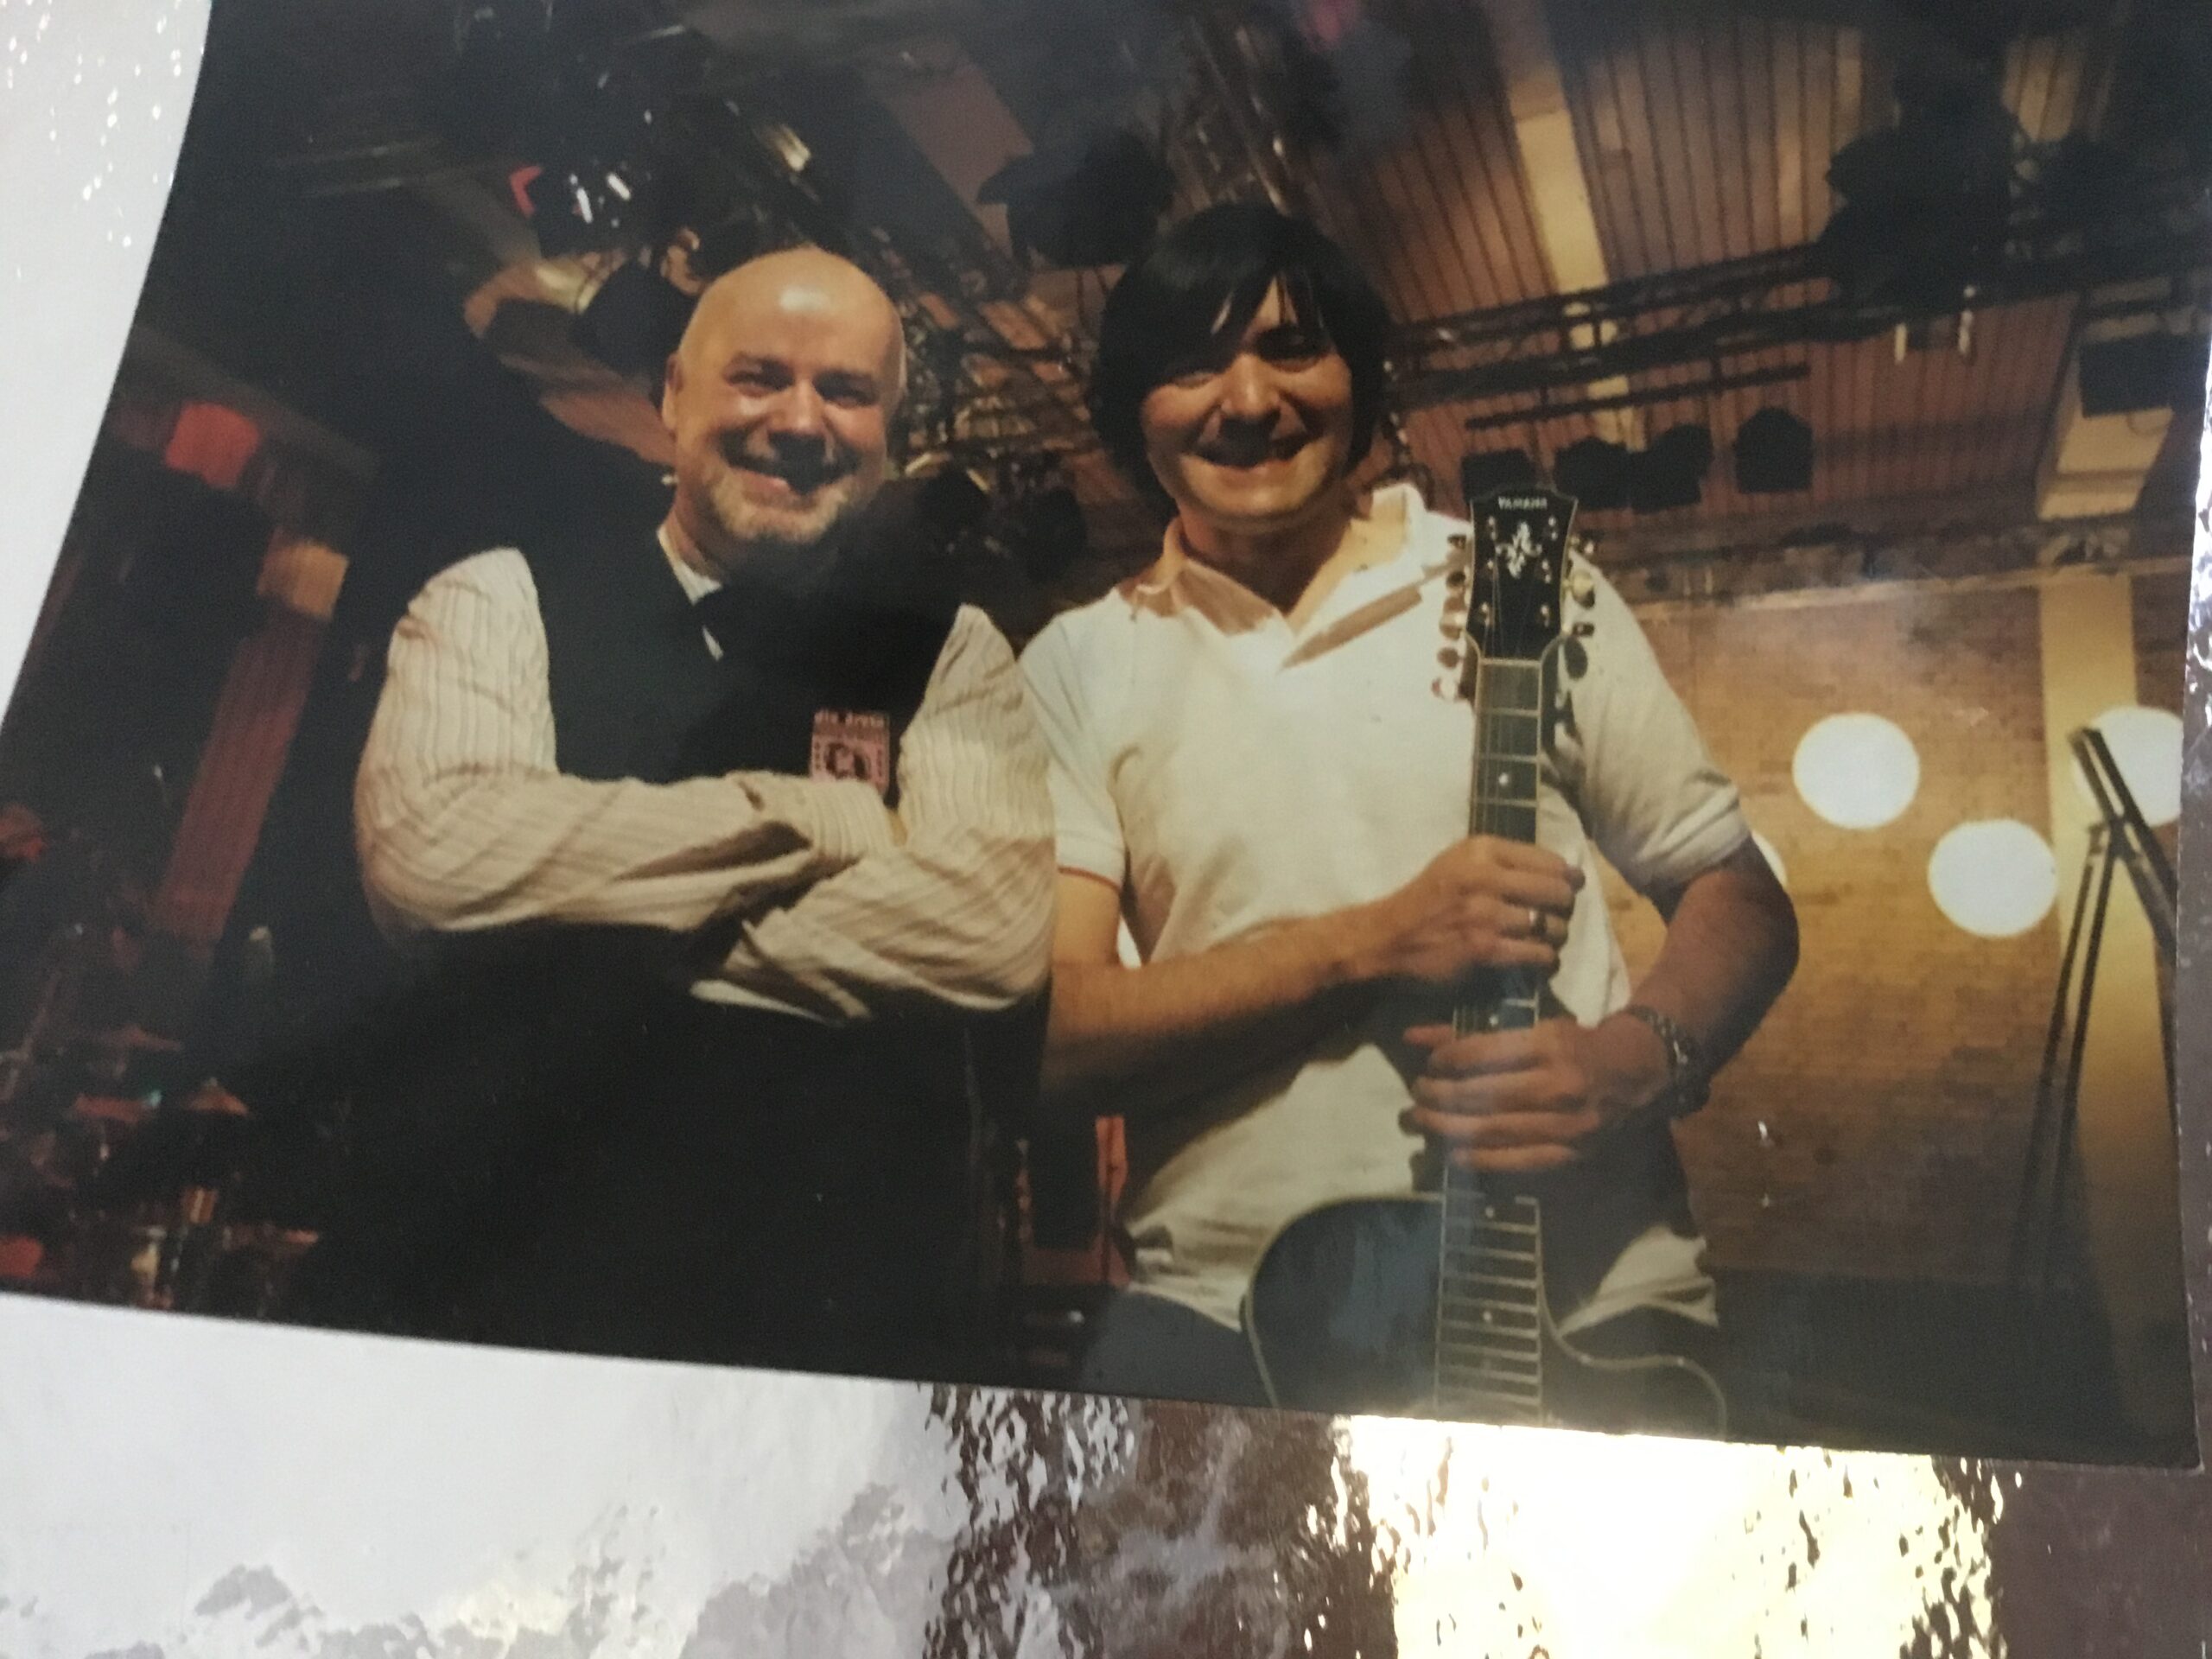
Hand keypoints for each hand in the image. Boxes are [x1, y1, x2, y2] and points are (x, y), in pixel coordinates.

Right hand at [1343, 836, 1581, 988]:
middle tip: (1557, 915)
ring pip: (1551, 925)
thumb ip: (1502, 860)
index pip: (1548, 860)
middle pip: (1556, 891)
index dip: (1568, 876)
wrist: (1390, 936)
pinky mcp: (1484, 948)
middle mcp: (1485, 877)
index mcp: (1481, 849)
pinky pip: (1537, 954)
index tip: (1571, 886)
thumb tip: (1560, 870)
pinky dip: (1544, 959)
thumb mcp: (1459, 862)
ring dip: (1555, 936)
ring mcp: (1485, 914)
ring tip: (1545, 938)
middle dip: (1564, 906)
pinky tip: (1538, 959)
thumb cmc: (1429, 897)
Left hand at [1400, 1013, 1670, 1172]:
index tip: (1429, 1065)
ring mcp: (1566, 1124)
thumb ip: (1472, 1036)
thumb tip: (1412, 1037)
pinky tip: (1453, 1153)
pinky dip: (1480, 1159)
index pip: (1484, 1055)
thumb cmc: (1574, 1044)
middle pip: (1484, 1096)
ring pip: (1494, 1130)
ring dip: (1450, 1129)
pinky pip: (1516, 1161)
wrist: (1633, 1074)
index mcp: (1549, 1045)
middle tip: (1416, 1096)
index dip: (1448, 1062)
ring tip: (1423, 1122)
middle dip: (1441, 1098)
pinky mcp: (1570, 1153)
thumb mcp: (1531, 1028)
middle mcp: (1558, 1085)